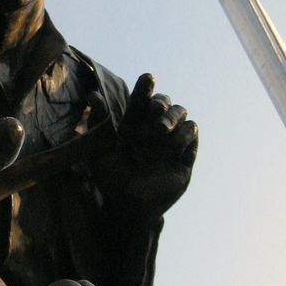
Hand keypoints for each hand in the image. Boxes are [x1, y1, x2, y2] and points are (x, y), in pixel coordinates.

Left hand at [87, 73, 197, 221]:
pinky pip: (192, 136)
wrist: (127, 206)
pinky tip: (175, 141)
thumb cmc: (111, 177)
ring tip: (162, 130)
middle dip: (162, 103)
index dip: (145, 88)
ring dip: (174, 117)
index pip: (142, 100)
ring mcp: (171, 142)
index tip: (147, 79)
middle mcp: (154, 130)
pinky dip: (186, 134)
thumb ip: (98, 121)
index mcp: (134, 124)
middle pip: (166, 104)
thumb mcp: (100, 149)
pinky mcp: (185, 157)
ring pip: (183, 115)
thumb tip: (93, 94)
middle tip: (155, 110)